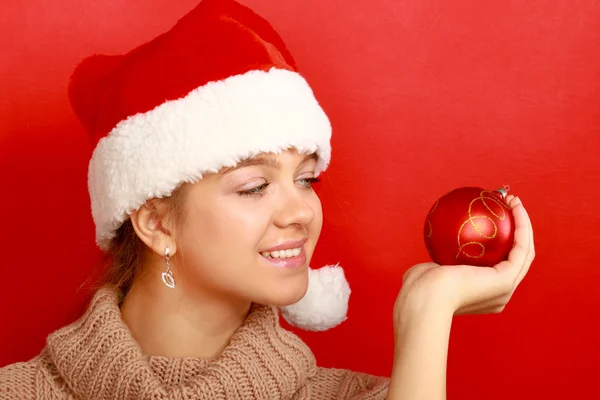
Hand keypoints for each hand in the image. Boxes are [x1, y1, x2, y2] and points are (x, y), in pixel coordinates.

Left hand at [395, 195, 534, 322]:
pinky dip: (522, 225)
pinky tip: (514, 206)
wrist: (424, 298)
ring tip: (514, 200)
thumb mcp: (429, 270)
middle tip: (507, 203)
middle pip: (517, 257)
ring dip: (524, 223)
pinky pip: (520, 247)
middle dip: (518, 229)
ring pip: (524, 251)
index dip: (503, 240)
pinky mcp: (506, 279)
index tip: (494, 214)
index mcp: (485, 295)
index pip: (500, 264)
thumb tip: (438, 243)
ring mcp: (506, 289)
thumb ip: (439, 260)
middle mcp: (500, 294)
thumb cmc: (419, 286)